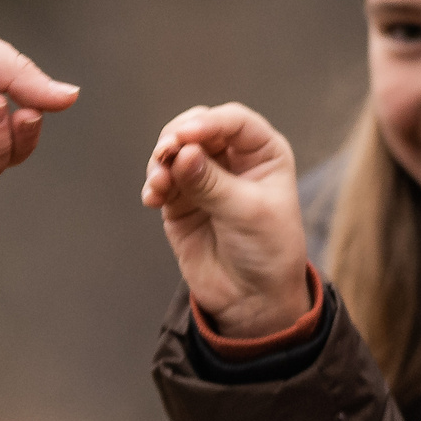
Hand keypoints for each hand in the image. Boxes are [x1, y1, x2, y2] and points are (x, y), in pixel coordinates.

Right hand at [142, 104, 311, 338]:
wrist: (252, 298)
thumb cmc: (267, 251)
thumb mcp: (247, 213)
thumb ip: (212, 182)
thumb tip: (181, 154)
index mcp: (263, 152)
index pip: (233, 121)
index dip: (208, 123)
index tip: (186, 138)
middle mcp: (232, 159)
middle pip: (197, 128)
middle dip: (177, 137)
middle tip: (165, 154)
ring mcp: (204, 178)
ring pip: (174, 151)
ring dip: (160, 162)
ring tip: (158, 185)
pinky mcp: (180, 201)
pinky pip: (161, 182)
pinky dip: (153, 185)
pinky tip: (152, 198)